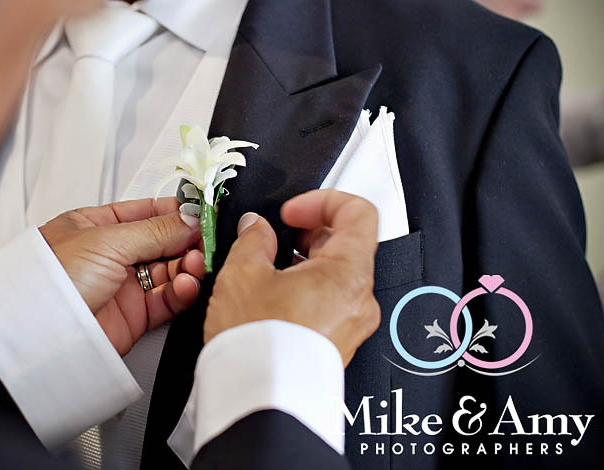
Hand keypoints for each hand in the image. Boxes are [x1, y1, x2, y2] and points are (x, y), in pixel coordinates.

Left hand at [40, 197, 205, 354]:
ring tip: (195, 265)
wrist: (37, 336)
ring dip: (187, 267)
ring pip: (168, 271)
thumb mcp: (108, 240)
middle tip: (206, 241)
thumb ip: (156, 229)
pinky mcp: (133, 316)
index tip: (202, 213)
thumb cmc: (50, 281)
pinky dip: (182, 292)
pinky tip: (187, 285)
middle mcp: (111, 254)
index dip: (176, 212)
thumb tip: (190, 219)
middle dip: (187, 241)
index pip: (147, 212)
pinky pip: (167, 300)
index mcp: (97, 226)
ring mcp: (122, 285)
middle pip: (162, 242)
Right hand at [204, 190, 380, 366]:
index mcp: (348, 274)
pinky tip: (272, 297)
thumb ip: (253, 239)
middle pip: (348, 244)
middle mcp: (359, 300)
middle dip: (308, 233)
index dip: (322, 202)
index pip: (359, 213)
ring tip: (266, 271)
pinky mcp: (338, 343)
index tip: (292, 212)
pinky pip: (329, 303)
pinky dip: (304, 289)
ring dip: (303, 262)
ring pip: (336, 275)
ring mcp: (352, 325)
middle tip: (274, 239)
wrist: (258, 402)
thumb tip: (256, 228)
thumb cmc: (258, 346)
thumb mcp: (243, 274)